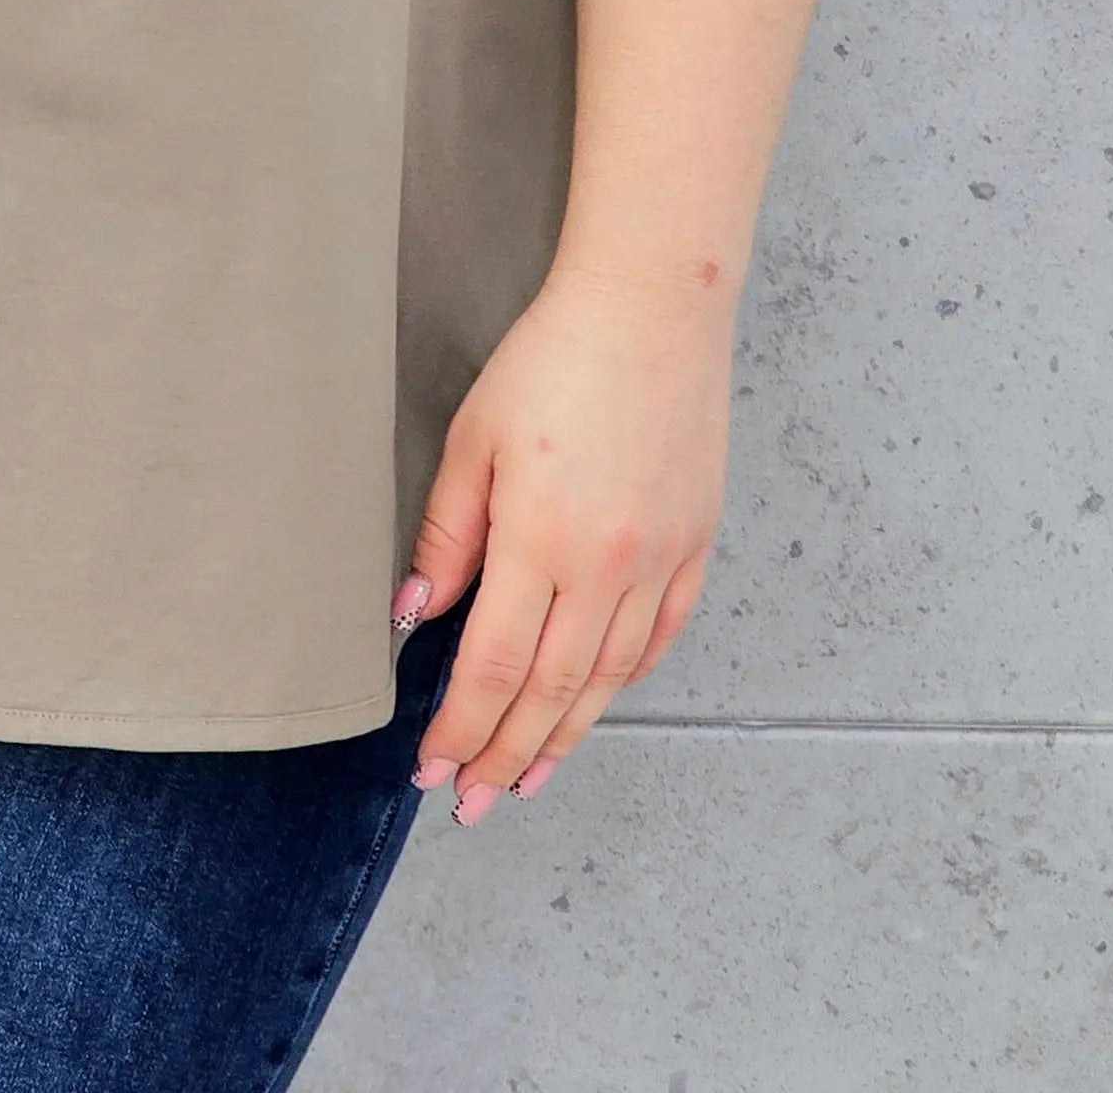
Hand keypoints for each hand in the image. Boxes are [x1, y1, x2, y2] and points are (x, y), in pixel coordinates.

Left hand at [394, 265, 729, 819]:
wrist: (653, 311)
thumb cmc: (553, 359)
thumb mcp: (474, 436)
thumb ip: (449, 532)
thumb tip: (415, 612)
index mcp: (544, 541)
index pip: (493, 666)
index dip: (461, 726)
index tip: (432, 767)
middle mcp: (609, 567)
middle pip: (551, 691)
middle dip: (505, 754)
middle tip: (471, 801)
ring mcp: (661, 562)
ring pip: (608, 679)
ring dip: (564, 737)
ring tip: (527, 778)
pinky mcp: (696, 547)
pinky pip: (659, 638)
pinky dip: (624, 682)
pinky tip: (596, 703)